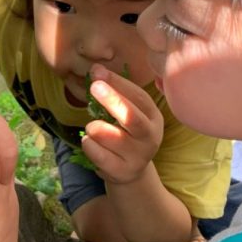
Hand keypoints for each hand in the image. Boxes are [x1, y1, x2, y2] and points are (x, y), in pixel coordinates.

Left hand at [81, 64, 163, 183]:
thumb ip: (115, 92)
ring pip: (104, 133)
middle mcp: (150, 137)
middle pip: (131, 117)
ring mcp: (137, 157)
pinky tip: (92, 144)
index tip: (97, 72)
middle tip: (94, 86)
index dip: (117, 83)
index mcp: (154, 118)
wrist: (131, 172)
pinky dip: (87, 143)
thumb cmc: (126, 135)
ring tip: (94, 129)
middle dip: (112, 99)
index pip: (138, 97)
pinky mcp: (121, 171)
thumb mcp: (127, 113)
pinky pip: (95, 151)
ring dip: (92, 127)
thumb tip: (96, 69)